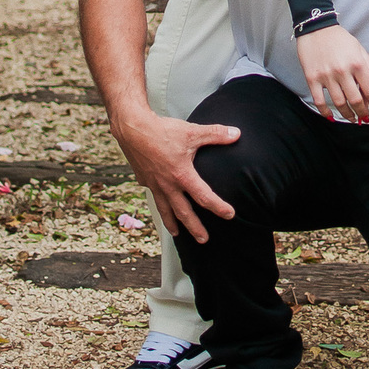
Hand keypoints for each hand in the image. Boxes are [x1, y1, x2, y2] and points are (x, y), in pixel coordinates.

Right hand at [111, 110, 239, 241]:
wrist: (132, 128)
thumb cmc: (162, 130)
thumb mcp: (193, 132)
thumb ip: (216, 134)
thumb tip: (237, 134)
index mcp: (182, 176)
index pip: (204, 197)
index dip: (219, 207)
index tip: (230, 215)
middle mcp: (167, 185)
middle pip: (183, 212)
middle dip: (194, 228)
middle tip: (203, 239)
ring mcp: (154, 184)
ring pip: (164, 209)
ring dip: (172, 223)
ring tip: (177, 234)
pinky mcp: (143, 179)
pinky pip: (153, 195)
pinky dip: (158, 202)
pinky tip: (160, 202)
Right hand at [296, 24, 368, 122]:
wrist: (316, 28)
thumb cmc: (339, 38)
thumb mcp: (358, 49)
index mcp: (356, 63)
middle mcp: (342, 71)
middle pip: (356, 100)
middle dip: (363, 113)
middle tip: (366, 118)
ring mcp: (326, 76)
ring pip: (339, 103)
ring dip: (347, 115)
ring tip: (352, 119)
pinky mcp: (312, 78)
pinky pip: (319, 101)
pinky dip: (325, 112)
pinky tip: (331, 117)